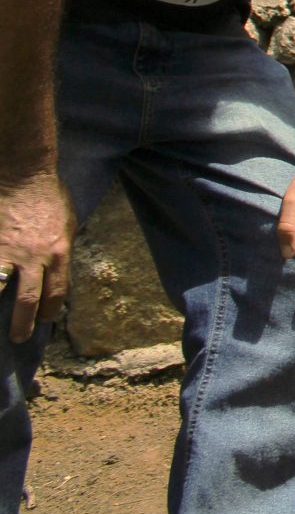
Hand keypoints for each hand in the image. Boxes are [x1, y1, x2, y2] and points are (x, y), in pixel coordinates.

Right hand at [0, 168, 74, 343]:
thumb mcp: (69, 224)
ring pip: (0, 290)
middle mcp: (34, 257)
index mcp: (59, 252)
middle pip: (28, 300)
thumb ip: (63, 250)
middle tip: (19, 338)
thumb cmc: (50, 196)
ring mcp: (8, 252)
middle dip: (23, 323)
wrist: (24, 176)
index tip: (47, 320)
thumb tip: (60, 275)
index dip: (51, 310)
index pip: (56, 292)